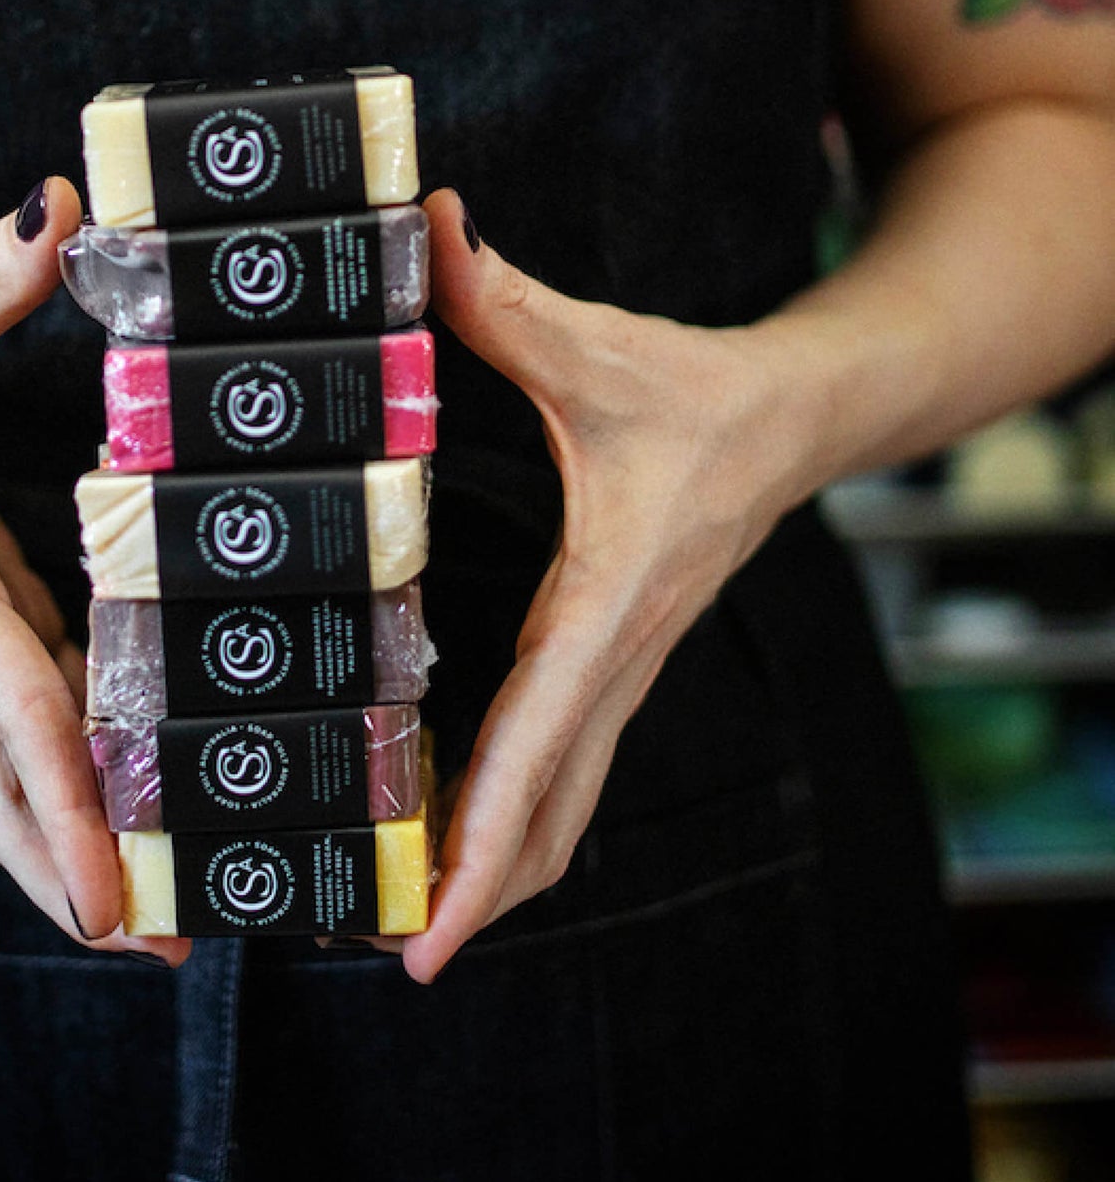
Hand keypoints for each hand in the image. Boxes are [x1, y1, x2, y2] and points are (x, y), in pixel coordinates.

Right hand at [0, 177, 189, 965]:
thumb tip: (59, 212)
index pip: (6, 692)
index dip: (68, 782)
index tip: (115, 877)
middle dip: (68, 874)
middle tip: (156, 949)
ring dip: (60, 852)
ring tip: (146, 925)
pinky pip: (3, 729)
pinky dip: (54, 785)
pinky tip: (115, 806)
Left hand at [393, 188, 815, 982]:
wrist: (797, 416)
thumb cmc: (700, 392)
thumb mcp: (598, 344)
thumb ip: (503, 298)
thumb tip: (424, 225)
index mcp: (607, 600)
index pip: (539, 743)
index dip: (483, 840)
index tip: (434, 927)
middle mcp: (617, 656)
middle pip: (548, 811)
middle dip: (474, 894)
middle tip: (385, 955)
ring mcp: (622, 670)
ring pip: (562, 804)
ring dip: (495, 870)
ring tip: (405, 924)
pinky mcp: (614, 661)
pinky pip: (563, 766)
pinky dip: (514, 818)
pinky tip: (458, 840)